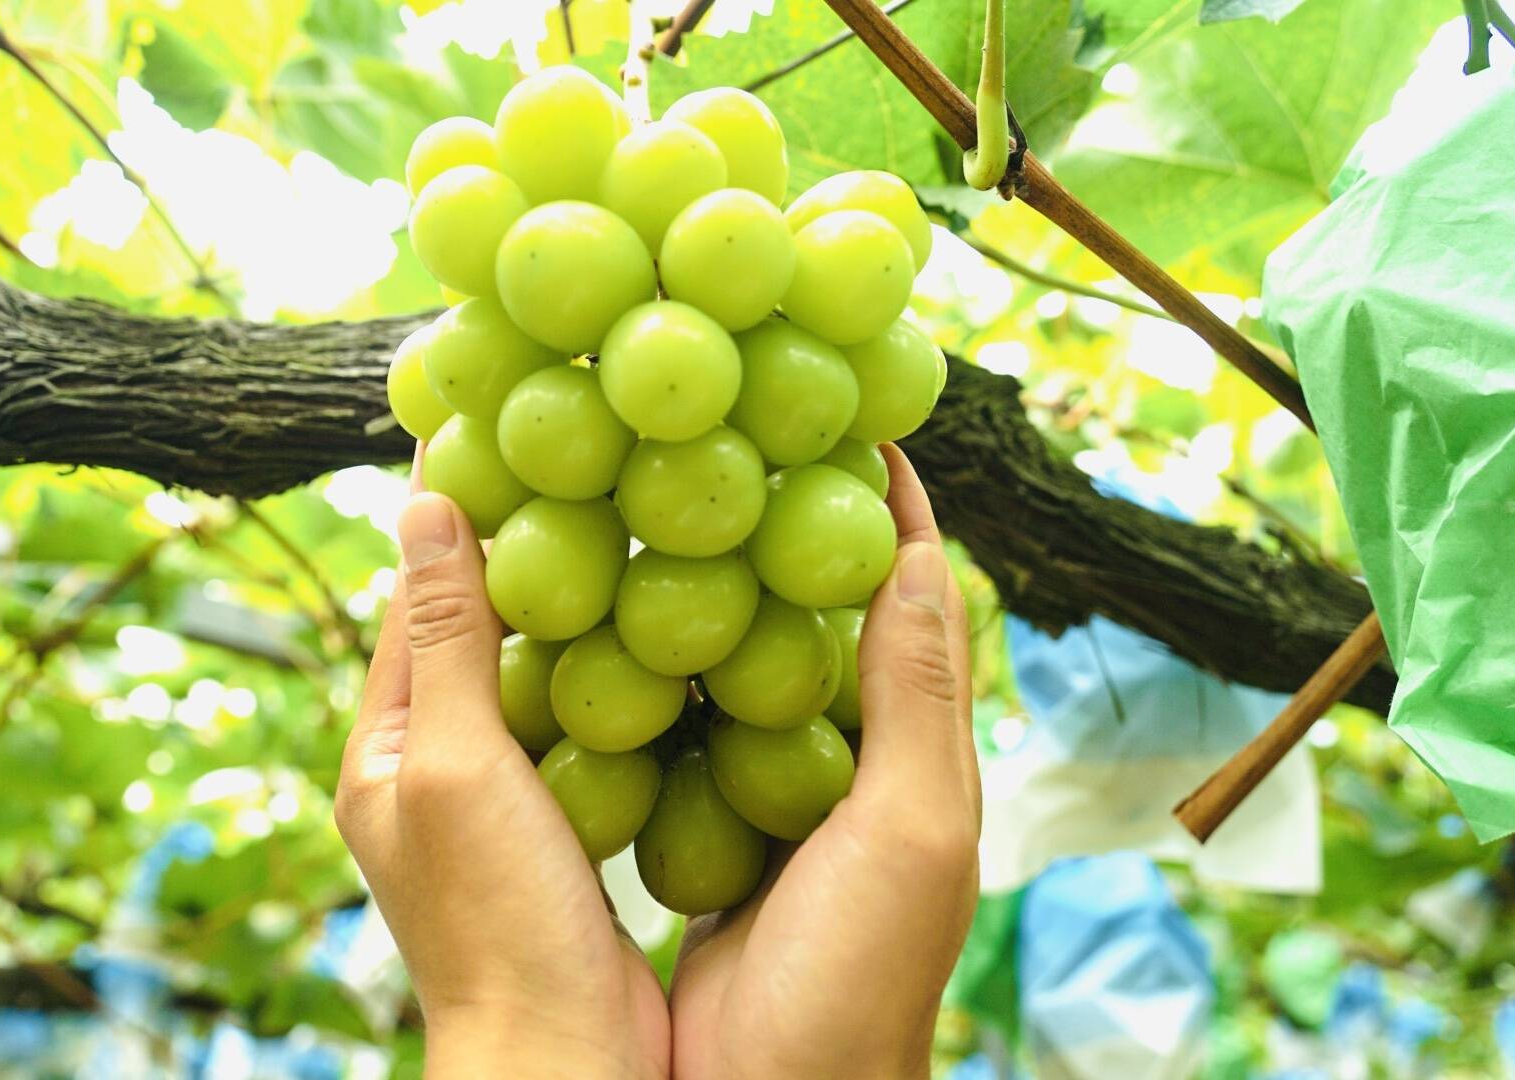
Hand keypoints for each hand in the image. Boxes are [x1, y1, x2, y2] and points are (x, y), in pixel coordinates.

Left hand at [335, 481, 669, 1079]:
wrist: (563, 1055)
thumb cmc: (494, 917)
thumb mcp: (454, 762)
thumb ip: (443, 637)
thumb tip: (420, 500)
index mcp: (386, 742)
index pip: (409, 590)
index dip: (443, 501)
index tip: (479, 408)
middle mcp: (436, 763)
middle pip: (474, 621)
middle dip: (516, 536)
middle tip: (572, 442)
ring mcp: (503, 798)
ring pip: (537, 667)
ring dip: (573, 596)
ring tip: (628, 508)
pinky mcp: (567, 826)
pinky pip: (587, 720)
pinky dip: (617, 665)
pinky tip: (671, 626)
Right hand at [669, 443, 981, 1079]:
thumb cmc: (860, 979)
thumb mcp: (914, 829)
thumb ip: (916, 694)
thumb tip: (920, 547)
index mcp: (910, 756)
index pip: (908, 599)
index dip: (887, 507)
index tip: (849, 415)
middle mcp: (841, 766)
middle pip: (814, 618)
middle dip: (778, 528)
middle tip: (724, 441)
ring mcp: (764, 801)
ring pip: (734, 667)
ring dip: (703, 589)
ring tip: (649, 506)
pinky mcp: (695, 833)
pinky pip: (673, 732)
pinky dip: (645, 673)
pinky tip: (594, 626)